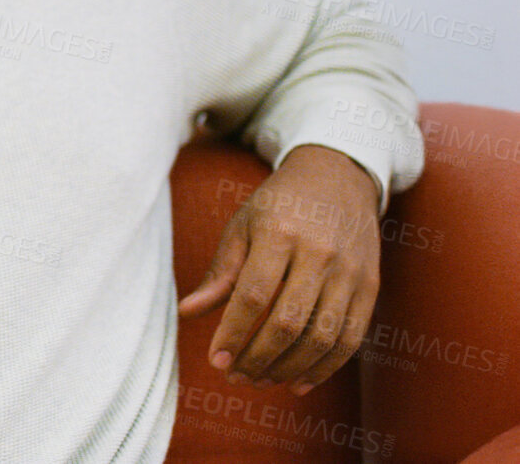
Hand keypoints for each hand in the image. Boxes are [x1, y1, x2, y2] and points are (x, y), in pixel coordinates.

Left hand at [176, 145, 381, 395]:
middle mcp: (319, 253)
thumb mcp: (242, 225)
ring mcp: (350, 271)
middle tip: (235, 375)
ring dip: (289, 368)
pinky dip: (326, 367)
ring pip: (322, 336)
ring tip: (260, 379)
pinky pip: (351, 337)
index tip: (215, 359)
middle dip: (258, 357)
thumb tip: (187, 313)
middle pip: (289, 321)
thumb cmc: (280, 204)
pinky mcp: (371, 285)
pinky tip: (298, 381)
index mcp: (279, 233)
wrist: (338, 176)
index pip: (253, 295)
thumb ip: (220, 272)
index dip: (233, 333)